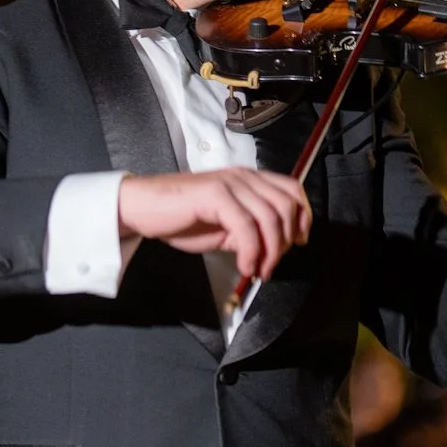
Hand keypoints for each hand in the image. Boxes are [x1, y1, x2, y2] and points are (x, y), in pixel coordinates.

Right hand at [118, 170, 311, 282]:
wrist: (142, 208)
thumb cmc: (180, 218)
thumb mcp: (224, 228)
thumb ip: (249, 233)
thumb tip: (269, 251)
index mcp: (248, 179)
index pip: (291, 189)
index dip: (303, 216)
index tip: (298, 243)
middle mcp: (243, 176)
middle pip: (286, 205)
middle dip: (286, 241)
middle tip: (271, 265)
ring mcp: (230, 183)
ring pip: (270, 217)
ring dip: (270, 251)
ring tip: (258, 270)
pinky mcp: (216, 195)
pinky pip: (247, 226)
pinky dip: (251, 251)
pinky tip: (245, 266)